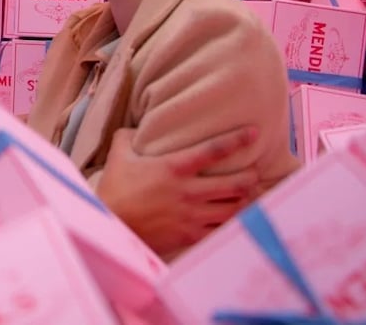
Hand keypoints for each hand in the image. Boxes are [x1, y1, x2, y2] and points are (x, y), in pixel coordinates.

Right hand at [95, 125, 260, 256]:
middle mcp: (188, 192)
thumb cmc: (115, 189)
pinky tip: (236, 218)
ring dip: (245, 201)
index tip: (254, 133)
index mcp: (174, 168)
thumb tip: (138, 128)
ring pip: (233, 209)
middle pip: (235, 184)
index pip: (214, 151)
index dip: (237, 140)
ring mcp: (191, 216)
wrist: (111, 226)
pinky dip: (233, 223)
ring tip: (250, 195)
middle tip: (254, 172)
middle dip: (250, 177)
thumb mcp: (119, 155)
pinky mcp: (190, 236)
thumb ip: (129, 136)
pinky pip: (222, 231)